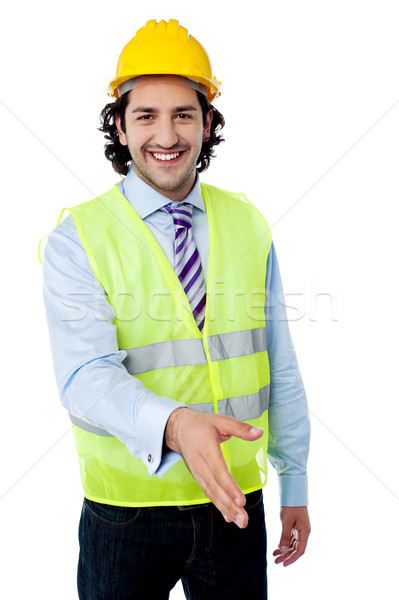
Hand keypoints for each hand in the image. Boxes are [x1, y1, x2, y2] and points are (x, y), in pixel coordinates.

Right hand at [164, 407, 263, 528]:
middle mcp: (200, 463)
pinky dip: (218, 506)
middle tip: (243, 519)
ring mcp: (198, 472)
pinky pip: (209, 493)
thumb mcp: (221, 421)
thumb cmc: (202, 425)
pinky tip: (229, 517)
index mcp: (206, 448)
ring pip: (212, 493)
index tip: (241, 500)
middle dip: (229, 505)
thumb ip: (240, 428)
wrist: (179, 429)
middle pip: (215, 487)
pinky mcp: (199, 477)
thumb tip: (259, 433)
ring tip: (240, 522)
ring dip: (225, 509)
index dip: (229, 487)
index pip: (218, 470)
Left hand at [273, 506, 310, 566]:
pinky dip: (284, 543)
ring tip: (275, 556)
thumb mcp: (286, 522)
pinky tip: (277, 547)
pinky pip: (291, 538)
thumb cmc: (291, 506)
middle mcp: (303, 533)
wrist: (293, 494)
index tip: (284, 564)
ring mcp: (300, 530)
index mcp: (304, 532)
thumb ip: (285, 536)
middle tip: (276, 562)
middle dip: (286, 556)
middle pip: (296, 549)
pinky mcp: (295, 527)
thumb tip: (283, 551)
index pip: (300, 550)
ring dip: (284, 550)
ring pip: (293, 544)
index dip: (292, 558)